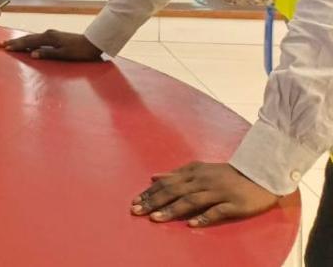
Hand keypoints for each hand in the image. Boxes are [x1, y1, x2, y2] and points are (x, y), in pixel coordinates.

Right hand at [0, 29, 103, 60]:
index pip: (28, 42)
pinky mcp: (55, 37)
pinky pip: (37, 39)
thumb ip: (48, 54)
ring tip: (10, 44)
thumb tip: (32, 54)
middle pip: (28, 38)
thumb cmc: (80, 52)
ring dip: (20, 41)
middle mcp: (48, 34)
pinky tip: (26, 43)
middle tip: (1, 44)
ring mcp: (51, 34)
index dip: (16, 45)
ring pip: (32, 38)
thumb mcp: (65, 55)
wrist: (94, 43)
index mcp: (49, 38)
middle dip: (14, 41)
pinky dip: (28, 41)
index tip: (5, 48)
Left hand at [132, 162, 280, 226]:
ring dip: (172, 210)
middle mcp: (203, 181)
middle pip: (174, 191)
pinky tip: (191, 224)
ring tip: (155, 218)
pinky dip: (204, 217)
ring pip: (192, 201)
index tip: (134, 202)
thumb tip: (153, 177)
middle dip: (154, 202)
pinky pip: (217, 211)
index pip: (167, 183)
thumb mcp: (199, 170)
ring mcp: (219, 192)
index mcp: (194, 172)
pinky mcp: (234, 204)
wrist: (260, 174)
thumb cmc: (226, 174)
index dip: (150, 193)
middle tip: (137, 211)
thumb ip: (176, 174)